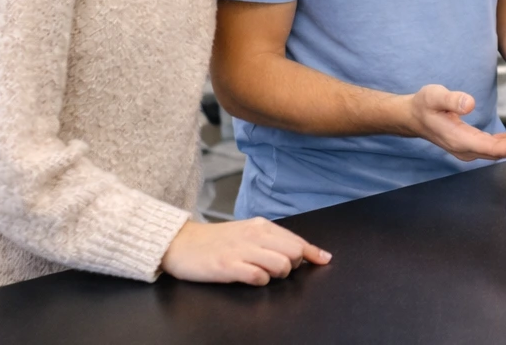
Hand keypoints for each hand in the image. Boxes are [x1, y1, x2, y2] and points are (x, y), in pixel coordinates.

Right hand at [161, 218, 329, 285]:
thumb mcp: (247, 233)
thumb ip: (273, 240)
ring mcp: (240, 251)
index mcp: (261, 226)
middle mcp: (254, 235)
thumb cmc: (217, 241)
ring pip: (281, 264)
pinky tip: (250, 278)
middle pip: (294, 252)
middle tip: (278, 268)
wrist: (181, 243)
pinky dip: (260, 280)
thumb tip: (306, 252)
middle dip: (293, 264)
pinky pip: (257, 276)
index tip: (324, 260)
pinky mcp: (227, 266)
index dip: (313, 253)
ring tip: (263, 273)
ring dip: (278, 274)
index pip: (296, 240)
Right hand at [408, 84, 505, 161]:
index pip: (491, 148)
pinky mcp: (472, 143)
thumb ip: (452, 99)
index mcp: (459, 140)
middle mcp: (466, 149)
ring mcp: (469, 148)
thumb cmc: (423, 105)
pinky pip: (495, 146)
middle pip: (500, 152)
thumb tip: (469, 103)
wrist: (412, 116)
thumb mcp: (434, 95)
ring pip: (499, 150)